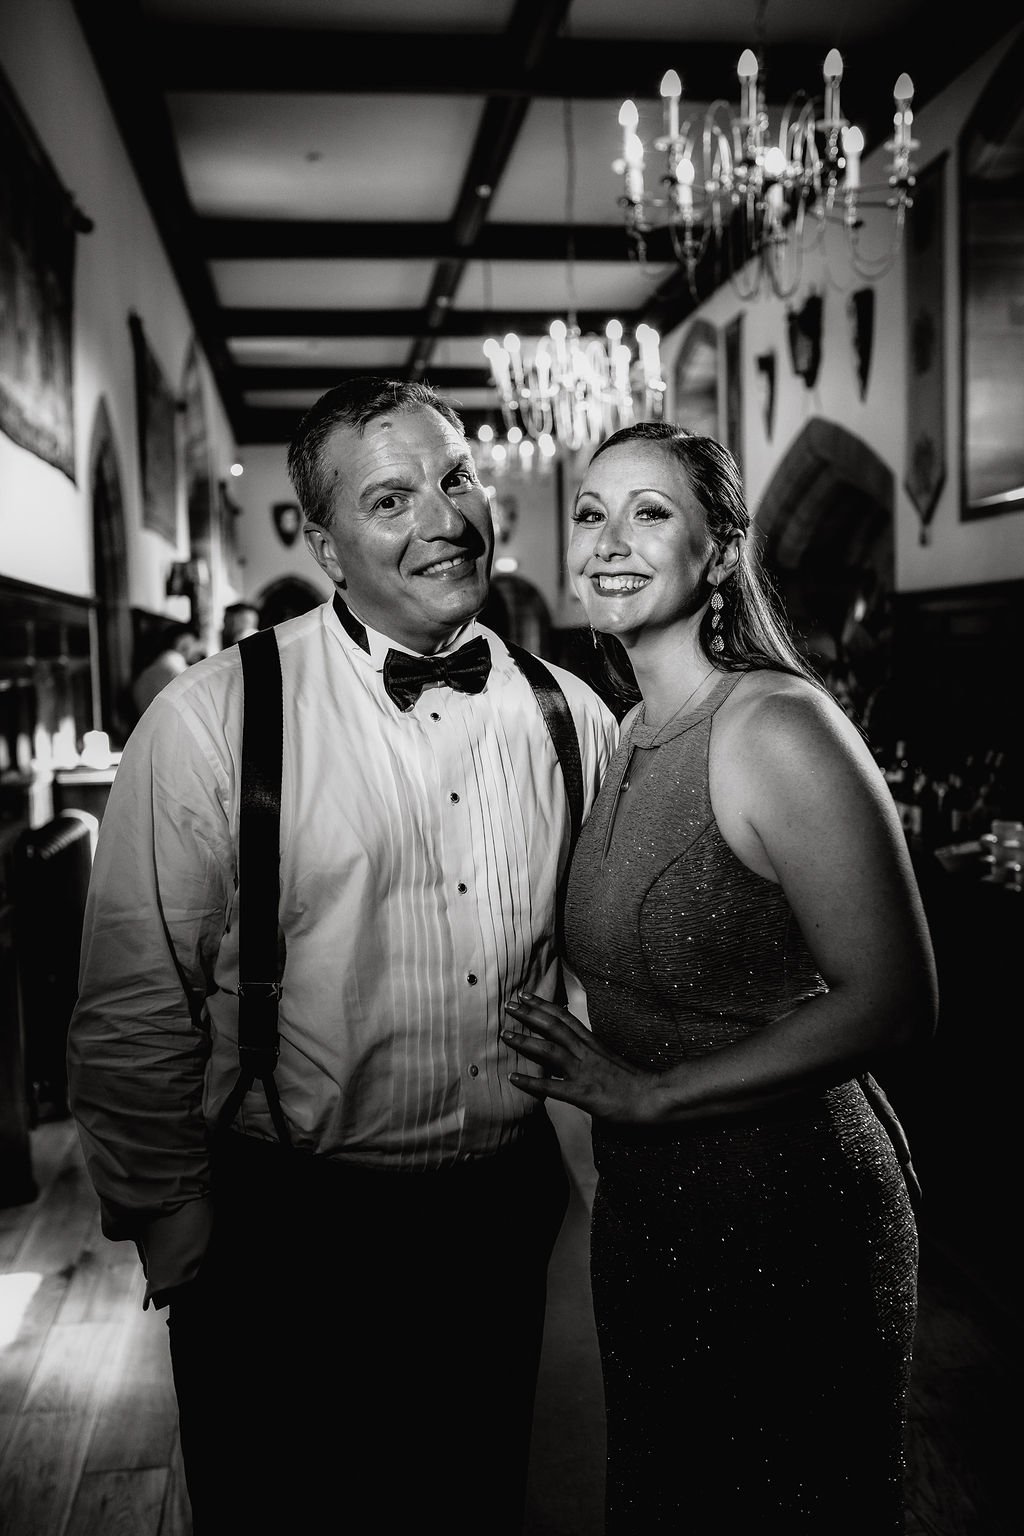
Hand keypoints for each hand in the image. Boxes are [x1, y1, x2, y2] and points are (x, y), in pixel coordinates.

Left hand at [502, 994, 653, 1122]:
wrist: (652, 1097)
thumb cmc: (632, 1081)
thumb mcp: (609, 1058)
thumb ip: (590, 1052)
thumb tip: (574, 1047)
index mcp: (592, 1043)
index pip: (565, 1017)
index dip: (543, 1006)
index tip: (526, 996)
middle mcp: (586, 1052)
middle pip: (554, 1027)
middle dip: (530, 1015)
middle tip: (509, 1005)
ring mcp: (583, 1072)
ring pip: (550, 1051)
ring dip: (525, 1042)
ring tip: (505, 1035)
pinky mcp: (583, 1093)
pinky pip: (552, 1087)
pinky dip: (531, 1082)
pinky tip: (514, 1079)